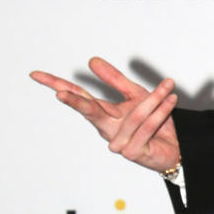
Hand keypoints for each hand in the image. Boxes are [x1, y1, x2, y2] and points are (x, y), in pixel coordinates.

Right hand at [29, 56, 180, 172]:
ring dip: (154, 100)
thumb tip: (92, 61)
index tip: (36, 75)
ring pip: (133, 114)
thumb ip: (115, 80)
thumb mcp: (136, 95)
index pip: (78, 96)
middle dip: (75, 101)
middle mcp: (107, 130)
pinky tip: (170, 100)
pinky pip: (146, 126)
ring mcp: (118, 143)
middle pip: (88, 110)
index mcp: (104, 114)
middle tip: (59, 93)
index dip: (56, 85)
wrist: (177, 146)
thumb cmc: (155, 122)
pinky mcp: (134, 152)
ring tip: (168, 89)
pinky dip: (161, 111)